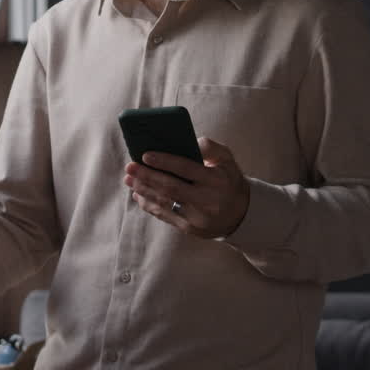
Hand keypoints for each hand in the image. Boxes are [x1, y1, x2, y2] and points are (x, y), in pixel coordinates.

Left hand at [124, 137, 249, 238]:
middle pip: (171, 187)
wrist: (241, 215)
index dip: (165, 162)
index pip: (187, 169)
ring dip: (143, 190)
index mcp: (216, 181)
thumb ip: (210, 148)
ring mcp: (197, 217)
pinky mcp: (189, 228)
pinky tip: (138, 194)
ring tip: (128, 178)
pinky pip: (164, 215)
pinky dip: (149, 204)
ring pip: (164, 202)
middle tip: (130, 166)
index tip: (145, 155)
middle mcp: (206, 200)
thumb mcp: (227, 160)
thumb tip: (188, 141)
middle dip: (147, 176)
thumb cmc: (228, 180)